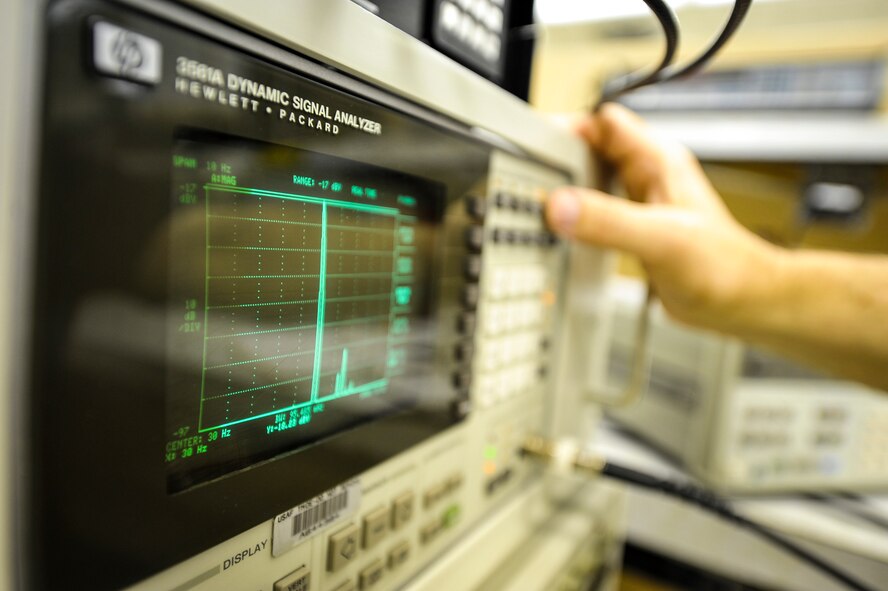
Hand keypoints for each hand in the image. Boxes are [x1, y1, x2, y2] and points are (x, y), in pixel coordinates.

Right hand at [545, 103, 784, 333]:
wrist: (742, 304)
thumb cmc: (724, 267)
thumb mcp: (661, 239)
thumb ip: (608, 221)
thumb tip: (560, 207)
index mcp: (657, 161)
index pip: (602, 121)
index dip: (566, 126)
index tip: (532, 144)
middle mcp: (646, 176)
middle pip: (589, 148)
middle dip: (557, 158)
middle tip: (526, 178)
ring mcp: (639, 202)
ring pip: (590, 180)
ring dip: (565, 189)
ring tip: (536, 202)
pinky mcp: (634, 229)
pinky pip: (595, 211)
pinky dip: (575, 218)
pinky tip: (561, 233)